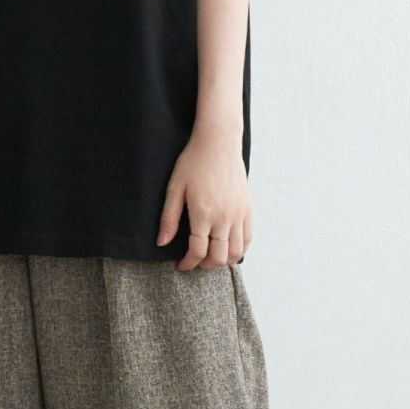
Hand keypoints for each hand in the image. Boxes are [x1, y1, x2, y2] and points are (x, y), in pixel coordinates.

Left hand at [156, 125, 252, 269]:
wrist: (218, 143)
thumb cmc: (193, 162)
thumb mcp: (175, 188)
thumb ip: (169, 219)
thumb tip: (162, 243)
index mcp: (203, 213)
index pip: (198, 250)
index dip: (188, 263)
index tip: (181, 265)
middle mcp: (224, 217)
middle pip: (218, 256)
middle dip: (205, 264)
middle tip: (195, 262)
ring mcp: (239, 214)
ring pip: (236, 252)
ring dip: (223, 261)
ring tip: (211, 257)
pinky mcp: (248, 209)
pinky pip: (248, 239)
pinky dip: (239, 250)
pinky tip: (228, 249)